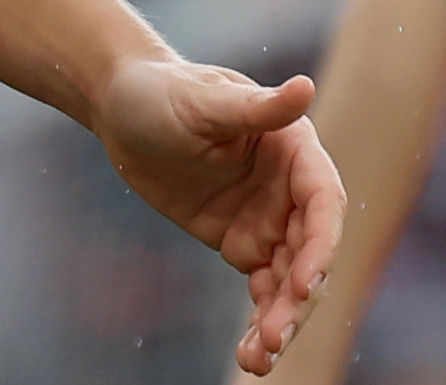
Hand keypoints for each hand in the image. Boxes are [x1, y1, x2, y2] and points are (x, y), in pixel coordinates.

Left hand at [91, 55, 342, 375]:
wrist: (122, 110)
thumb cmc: (162, 92)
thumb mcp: (203, 101)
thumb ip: (257, 110)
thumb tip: (305, 88)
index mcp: (294, 150)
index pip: (322, 204)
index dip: (320, 247)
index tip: (302, 285)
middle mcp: (290, 190)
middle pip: (310, 254)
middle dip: (297, 300)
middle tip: (273, 338)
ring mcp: (269, 221)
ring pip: (289, 282)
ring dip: (282, 322)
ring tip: (259, 360)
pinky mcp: (242, 243)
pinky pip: (262, 291)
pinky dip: (260, 322)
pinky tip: (251, 355)